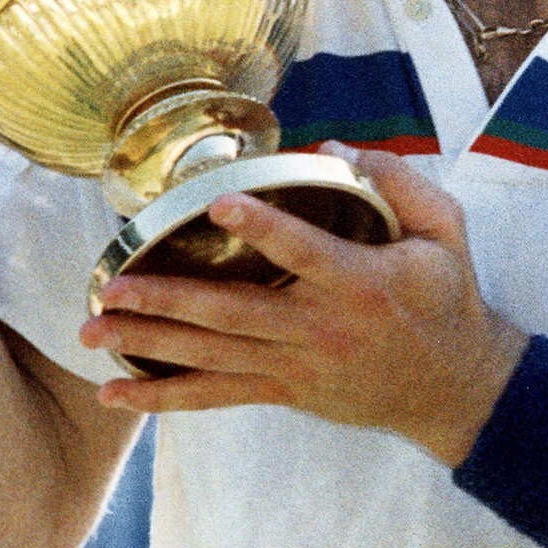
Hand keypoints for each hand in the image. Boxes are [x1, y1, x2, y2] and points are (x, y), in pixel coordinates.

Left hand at [82, 147, 527, 465]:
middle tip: (112, 286)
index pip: (303, 251)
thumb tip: (334, 150)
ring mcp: (298, 366)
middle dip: (167, 300)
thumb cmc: (445, 297)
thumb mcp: (446, 230)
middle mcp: (321, 329)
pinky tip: (114, 392)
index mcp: (361, 282)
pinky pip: (215, 396)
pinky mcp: (285, 390)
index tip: (217, 207)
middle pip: (233, 313)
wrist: (455, 387)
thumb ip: (398, 182)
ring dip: (149, 342)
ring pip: (212, 356)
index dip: (261, 229)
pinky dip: (162, 397)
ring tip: (93, 329)